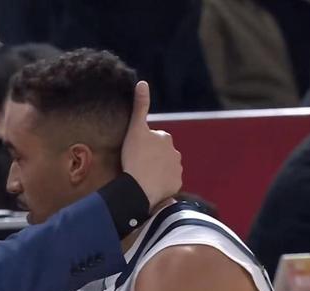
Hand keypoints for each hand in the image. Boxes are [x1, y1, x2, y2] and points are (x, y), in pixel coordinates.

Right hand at [122, 81, 181, 210]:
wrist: (140, 188)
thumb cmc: (135, 158)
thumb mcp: (134, 129)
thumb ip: (140, 106)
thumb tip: (142, 82)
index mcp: (165, 138)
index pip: (153, 139)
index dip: (142, 145)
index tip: (133, 152)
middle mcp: (175, 152)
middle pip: (160, 154)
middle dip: (151, 157)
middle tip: (136, 165)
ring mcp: (177, 169)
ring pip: (164, 168)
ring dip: (156, 171)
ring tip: (142, 177)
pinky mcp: (176, 184)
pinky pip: (167, 182)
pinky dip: (160, 183)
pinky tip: (149, 186)